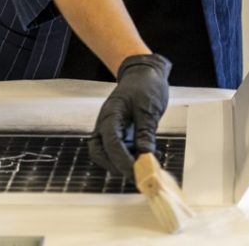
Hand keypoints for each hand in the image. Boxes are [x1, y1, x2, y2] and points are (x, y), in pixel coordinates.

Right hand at [88, 53, 171, 178]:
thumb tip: (146, 155)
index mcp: (111, 114)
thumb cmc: (145, 85)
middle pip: (99, 152)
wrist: (144, 73)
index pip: (112, 143)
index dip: (123, 161)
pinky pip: (119, 150)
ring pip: (107, 154)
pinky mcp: (120, 133)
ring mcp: (111, 129)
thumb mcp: (149, 107)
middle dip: (116, 167)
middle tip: (137, 175)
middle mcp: (106, 124)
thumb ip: (146, 132)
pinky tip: (146, 158)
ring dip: (123, 164)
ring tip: (145, 167)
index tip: (138, 173)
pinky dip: (129, 158)